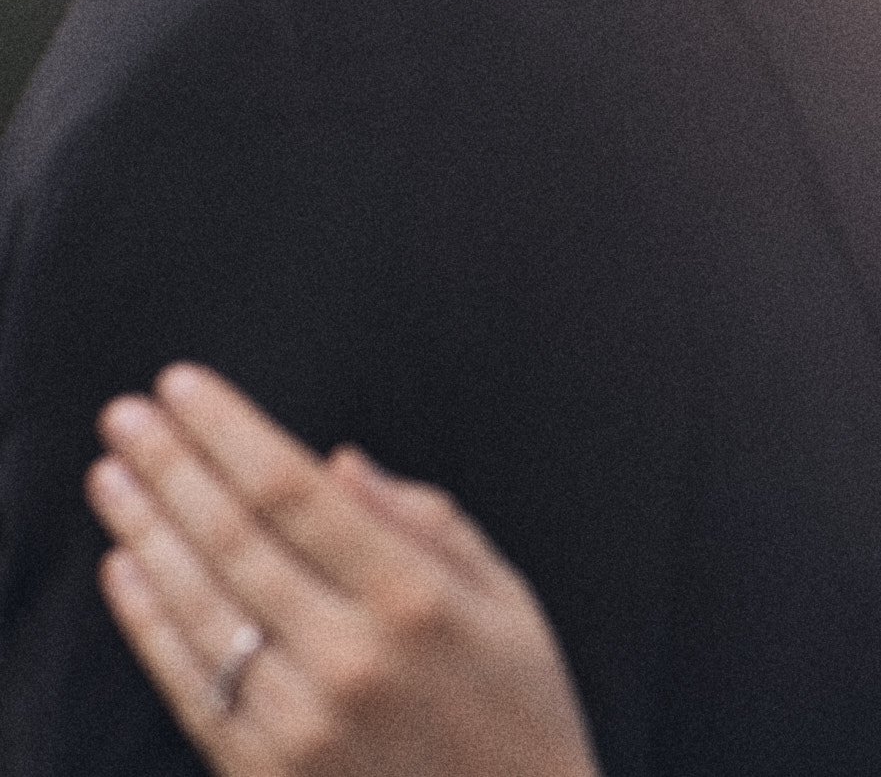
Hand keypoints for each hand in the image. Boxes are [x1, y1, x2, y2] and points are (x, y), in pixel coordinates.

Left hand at [84, 364, 602, 776]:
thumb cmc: (521, 711)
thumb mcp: (509, 600)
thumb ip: (429, 521)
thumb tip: (340, 465)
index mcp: (417, 599)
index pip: (294, 493)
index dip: (229, 432)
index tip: (184, 386)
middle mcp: (350, 655)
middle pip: (233, 539)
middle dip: (171, 466)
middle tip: (127, 414)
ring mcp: (299, 718)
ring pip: (199, 604)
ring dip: (144, 530)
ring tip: (113, 475)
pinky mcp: (265, 769)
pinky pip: (187, 681)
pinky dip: (148, 620)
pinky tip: (126, 568)